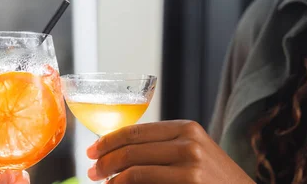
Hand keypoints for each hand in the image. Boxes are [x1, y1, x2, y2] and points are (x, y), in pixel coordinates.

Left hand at [86, 120, 254, 183]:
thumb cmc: (215, 180)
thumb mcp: (195, 153)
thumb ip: (165, 147)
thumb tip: (120, 152)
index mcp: (186, 128)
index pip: (135, 131)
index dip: (108, 141)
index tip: (93, 151)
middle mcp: (188, 142)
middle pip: (130, 149)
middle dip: (104, 161)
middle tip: (92, 172)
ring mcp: (190, 164)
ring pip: (133, 169)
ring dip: (111, 178)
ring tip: (103, 183)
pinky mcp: (190, 183)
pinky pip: (143, 183)